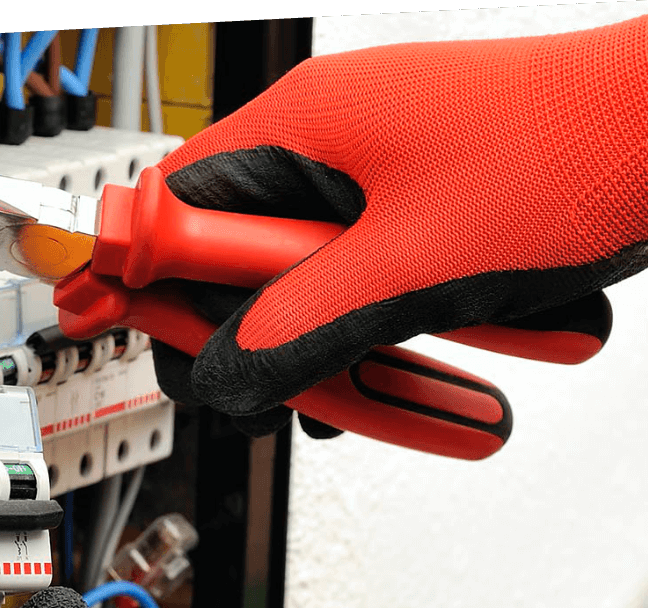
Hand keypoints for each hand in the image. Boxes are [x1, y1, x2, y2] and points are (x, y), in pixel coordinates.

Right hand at [152, 16, 643, 418]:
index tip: (128, 327)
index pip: (170, 204)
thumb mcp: (407, 269)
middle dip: (253, 336)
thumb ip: (297, 329)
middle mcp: (325, 147)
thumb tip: (224, 375)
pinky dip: (373, 330)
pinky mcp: (408, 210)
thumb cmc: (568, 157)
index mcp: (299, 129)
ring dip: (328, 345)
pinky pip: (356, 281)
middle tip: (277, 388)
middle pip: (231, 257)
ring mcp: (368, 178)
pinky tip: (413, 365)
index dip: (143, 274)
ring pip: (299, 283)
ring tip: (379, 387)